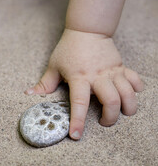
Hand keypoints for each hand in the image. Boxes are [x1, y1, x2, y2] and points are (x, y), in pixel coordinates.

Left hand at [25, 28, 143, 139]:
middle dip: (110, 118)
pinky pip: (135, 79)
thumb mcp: (54, 65)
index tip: (76, 135)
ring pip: (127, 93)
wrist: (86, 30)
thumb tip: (29, 94)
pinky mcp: (121, 66)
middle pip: (112, 101)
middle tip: (103, 122)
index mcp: (78, 78)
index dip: (77, 121)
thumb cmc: (68, 48)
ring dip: (128, 107)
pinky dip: (137, 89)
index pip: (78, 103)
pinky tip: (131, 93)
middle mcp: (97, 76)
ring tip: (122, 113)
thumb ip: (44, 83)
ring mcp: (111, 71)